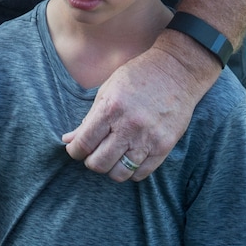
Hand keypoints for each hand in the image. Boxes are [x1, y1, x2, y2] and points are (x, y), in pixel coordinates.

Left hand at [62, 43, 216, 181]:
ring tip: (112, 157)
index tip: (75, 149)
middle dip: (91, 161)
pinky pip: (141, 173)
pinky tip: (129, 157)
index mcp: (110, 108)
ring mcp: (147, 138)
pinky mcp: (164, 147)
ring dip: (111, 169)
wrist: (176, 71)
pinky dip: (131, 171)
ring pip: (120, 173)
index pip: (84, 143)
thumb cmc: (138, 76)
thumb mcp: (108, 90)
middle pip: (99, 163)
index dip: (74, 151)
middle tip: (93, 153)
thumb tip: (68, 140)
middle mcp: (128, 126)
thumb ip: (89, 118)